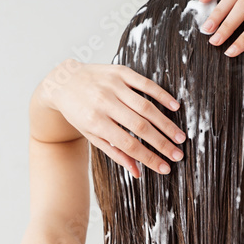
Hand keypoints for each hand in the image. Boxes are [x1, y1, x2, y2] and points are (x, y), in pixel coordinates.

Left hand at [40, 60, 185, 177]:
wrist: (63, 81)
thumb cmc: (79, 112)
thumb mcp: (91, 135)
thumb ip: (115, 153)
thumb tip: (137, 172)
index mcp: (94, 122)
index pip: (128, 144)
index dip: (149, 157)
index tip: (165, 167)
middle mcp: (104, 102)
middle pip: (139, 127)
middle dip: (162, 143)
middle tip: (178, 154)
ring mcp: (112, 85)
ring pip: (145, 107)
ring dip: (166, 124)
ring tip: (180, 137)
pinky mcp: (119, 71)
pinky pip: (145, 83)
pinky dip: (162, 95)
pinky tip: (175, 107)